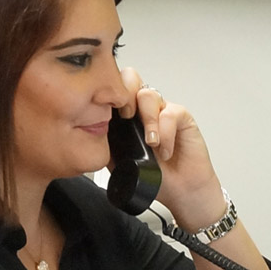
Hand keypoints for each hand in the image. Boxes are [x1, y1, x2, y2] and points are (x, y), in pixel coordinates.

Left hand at [116, 67, 227, 233]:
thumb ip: (107, 146)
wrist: (180, 191)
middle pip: (131, 79)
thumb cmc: (155, 176)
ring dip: (147, 119)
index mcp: (126, 116)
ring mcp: (162, 111)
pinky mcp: (182, 117)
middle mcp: (144, 110)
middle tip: (126, 118)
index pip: (114, 90)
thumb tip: (88, 136)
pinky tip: (164, 151)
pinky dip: (165, 133)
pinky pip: (170, 114)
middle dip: (125, 94)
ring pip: (149, 95)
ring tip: (150, 143)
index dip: (108, 95)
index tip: (106, 115)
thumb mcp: (120, 163)